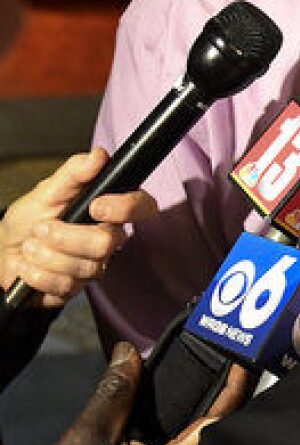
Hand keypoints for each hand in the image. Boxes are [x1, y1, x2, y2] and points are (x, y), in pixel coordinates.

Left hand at [0, 147, 156, 306]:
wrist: (4, 249)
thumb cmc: (30, 217)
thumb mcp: (47, 191)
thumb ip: (74, 173)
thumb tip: (99, 156)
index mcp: (108, 210)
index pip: (142, 207)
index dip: (126, 208)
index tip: (96, 206)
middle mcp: (107, 239)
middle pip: (106, 243)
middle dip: (66, 236)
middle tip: (41, 228)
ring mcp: (93, 266)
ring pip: (83, 266)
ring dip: (46, 255)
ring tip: (30, 245)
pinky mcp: (75, 289)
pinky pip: (64, 286)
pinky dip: (38, 274)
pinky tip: (28, 266)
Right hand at [12, 342, 250, 444]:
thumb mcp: (88, 439)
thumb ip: (115, 394)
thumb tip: (129, 352)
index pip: (219, 420)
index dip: (233, 389)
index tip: (241, 363)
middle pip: (217, 436)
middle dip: (222, 403)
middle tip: (224, 366)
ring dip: (201, 421)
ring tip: (202, 386)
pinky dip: (182, 440)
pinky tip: (172, 422)